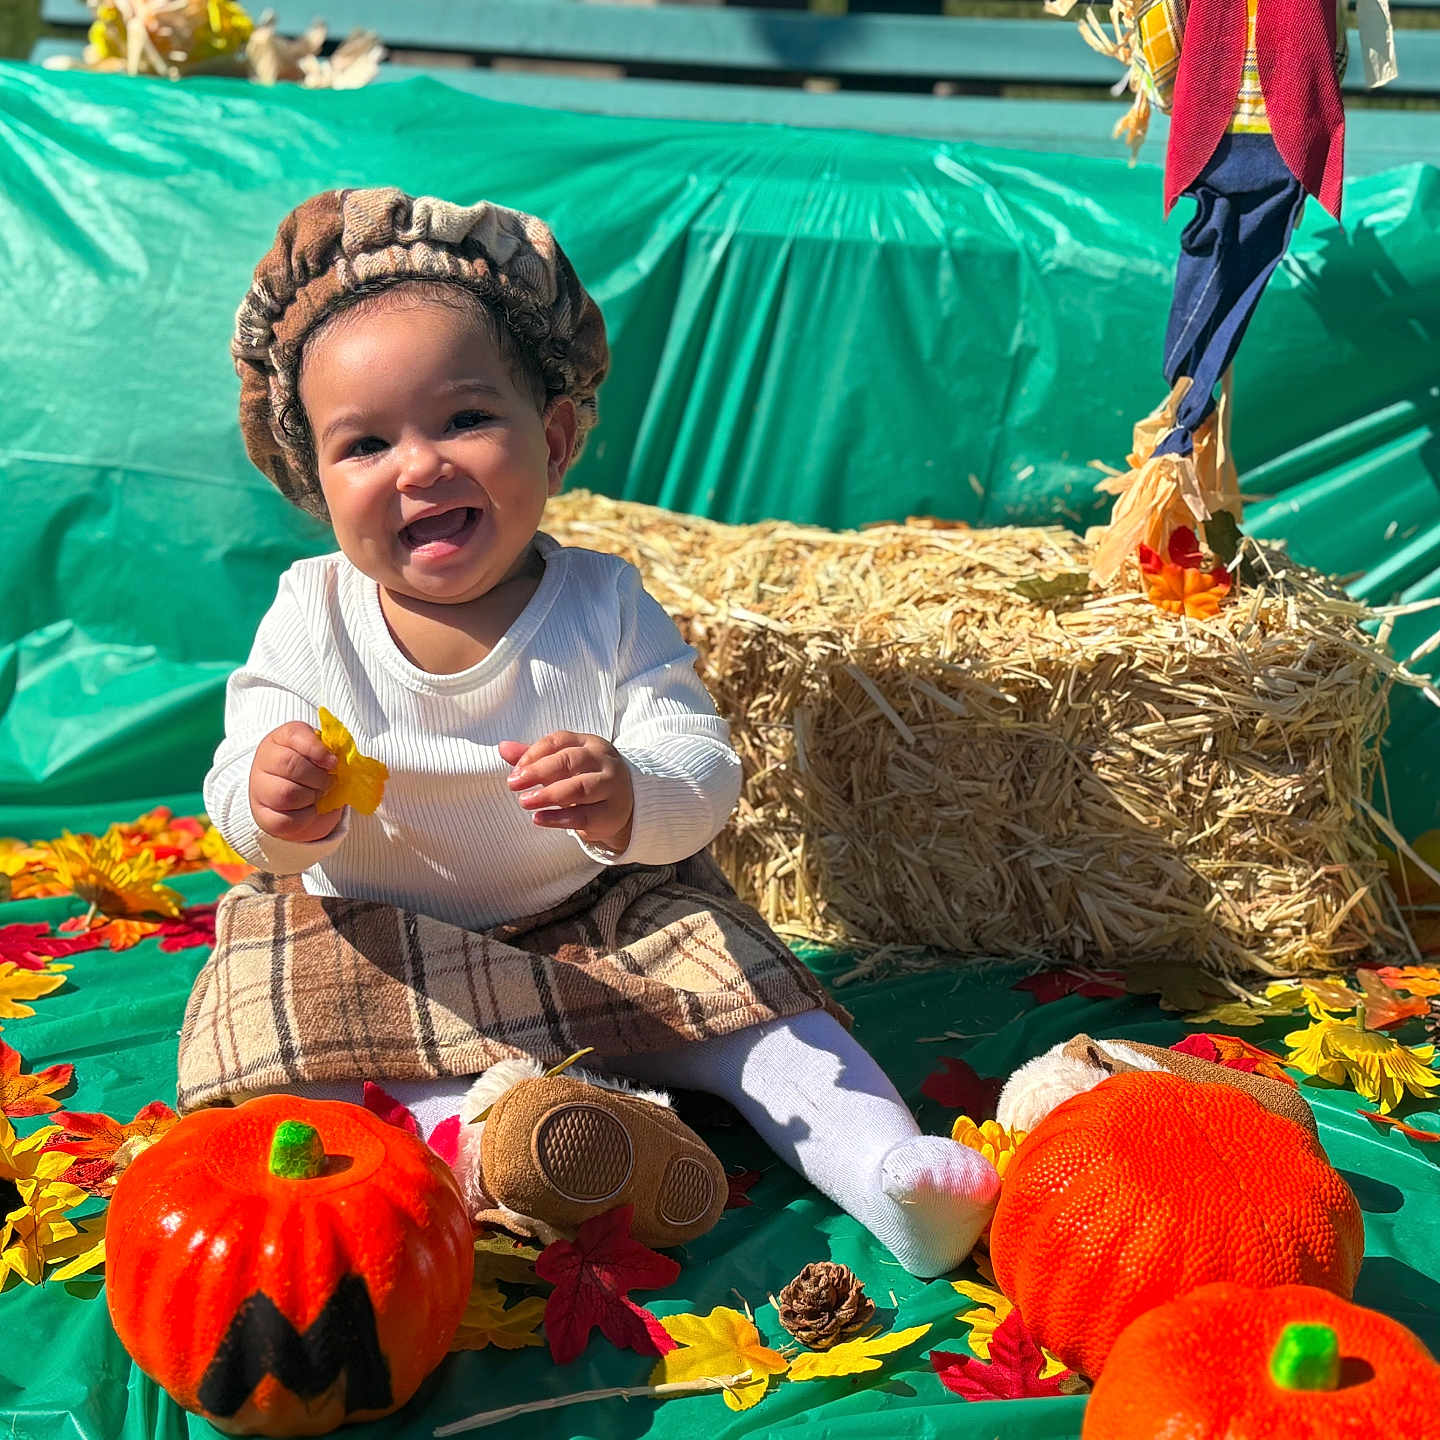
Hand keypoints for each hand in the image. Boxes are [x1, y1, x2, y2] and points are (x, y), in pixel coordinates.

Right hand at [249, 721, 342, 844]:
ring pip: (286, 793)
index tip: (332, 763)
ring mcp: (259, 789)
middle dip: (318, 777)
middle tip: (328, 782)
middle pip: (290, 765)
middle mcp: (264, 761)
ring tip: (317, 795)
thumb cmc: (313, 770)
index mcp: (280, 739)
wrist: (298, 798)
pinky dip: (305, 817)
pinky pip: (286, 820)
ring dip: (311, 796)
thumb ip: (329, 751)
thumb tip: (338, 761)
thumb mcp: (321, 753)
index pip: (294, 735)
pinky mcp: (263, 816)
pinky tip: (309, 809)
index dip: (317, 749)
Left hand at [499, 732, 634, 852]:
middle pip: (570, 761)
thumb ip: (534, 757)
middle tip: (514, 784)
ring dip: (549, 794)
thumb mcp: (563, 764)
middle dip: (539, 771)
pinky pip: (585, 815)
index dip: (534, 753)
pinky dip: (559, 818)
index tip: (514, 770)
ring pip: (580, 787)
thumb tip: (503, 747)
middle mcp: (603, 761)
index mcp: (589, 744)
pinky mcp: (611, 812)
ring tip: (525, 801)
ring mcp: (611, 786)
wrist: (626, 804)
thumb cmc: (588, 778)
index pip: (559, 741)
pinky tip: (539, 819)